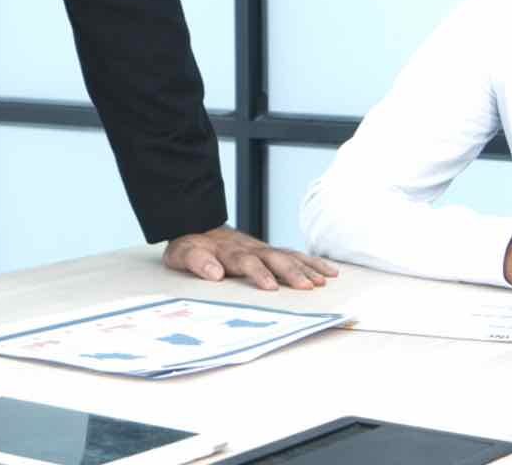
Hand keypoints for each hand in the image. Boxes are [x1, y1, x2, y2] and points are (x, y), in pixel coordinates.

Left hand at [166, 226, 338, 290]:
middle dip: (291, 272)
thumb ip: (196, 261)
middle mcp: (250, 248)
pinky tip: (329, 272)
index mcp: (229, 252)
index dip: (259, 273)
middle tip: (307, 286)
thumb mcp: (182, 255)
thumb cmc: (192, 247)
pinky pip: (295, 255)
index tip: (271, 287)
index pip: (246, 262)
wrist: (198, 225)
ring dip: (306, 268)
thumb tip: (215, 273)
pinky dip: (312, 262)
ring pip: (288, 256)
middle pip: (274, 258)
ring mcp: (263, 248)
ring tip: (322, 281)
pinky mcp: (272, 251)